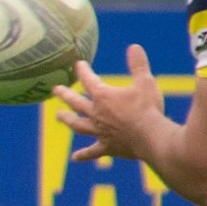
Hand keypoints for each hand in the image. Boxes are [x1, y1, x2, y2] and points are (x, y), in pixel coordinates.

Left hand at [53, 43, 167, 162]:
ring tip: (58, 116)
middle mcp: (96, 114)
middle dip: (65, 95)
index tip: (78, 65)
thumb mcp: (145, 82)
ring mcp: (99, 132)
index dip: (82, 71)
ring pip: (78, 125)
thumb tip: (134, 47)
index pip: (88, 80)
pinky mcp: (107, 147)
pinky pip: (92, 151)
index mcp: (103, 96)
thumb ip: (138, 65)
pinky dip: (83, 154)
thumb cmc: (148, 108)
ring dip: (67, 120)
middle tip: (55, 90)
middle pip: (76, 102)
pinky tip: (74, 158)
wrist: (151, 137)